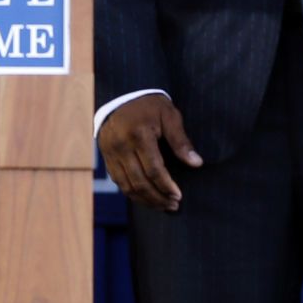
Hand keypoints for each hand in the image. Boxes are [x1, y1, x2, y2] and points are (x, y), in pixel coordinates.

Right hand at [97, 93, 199, 211]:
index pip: (153, 169)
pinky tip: (146, 197)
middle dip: (157, 198)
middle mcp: (121, 146)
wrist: (120, 96)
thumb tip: (196, 163)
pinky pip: (119, 181)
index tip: (178, 196)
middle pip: (139, 182)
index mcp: (139, 135)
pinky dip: (132, 193)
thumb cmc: (149, 106)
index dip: (166, 186)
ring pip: (127, 186)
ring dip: (145, 200)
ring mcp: (111, 153)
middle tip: (173, 205)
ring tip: (162, 206)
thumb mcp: (169, 115)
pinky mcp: (106, 157)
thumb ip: (181, 140)